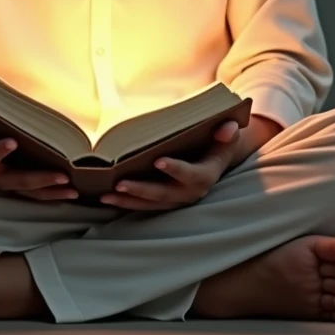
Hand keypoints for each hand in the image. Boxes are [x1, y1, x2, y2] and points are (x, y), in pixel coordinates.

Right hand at [0, 105, 78, 200]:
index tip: (12, 141)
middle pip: (15, 181)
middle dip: (39, 179)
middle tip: (63, 175)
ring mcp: (4, 181)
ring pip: (29, 191)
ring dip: (51, 191)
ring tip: (74, 190)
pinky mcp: (15, 182)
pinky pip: (34, 191)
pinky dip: (52, 192)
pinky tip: (72, 192)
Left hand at [99, 119, 241, 211]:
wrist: (217, 158)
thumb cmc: (219, 141)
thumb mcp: (228, 135)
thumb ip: (228, 131)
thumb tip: (228, 129)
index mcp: (205, 175)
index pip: (191, 174)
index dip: (176, 169)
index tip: (158, 160)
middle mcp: (191, 193)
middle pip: (164, 194)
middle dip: (141, 190)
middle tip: (120, 183)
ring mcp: (176, 200)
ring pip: (150, 204)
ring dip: (128, 201)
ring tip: (106, 195)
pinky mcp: (165, 202)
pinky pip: (144, 205)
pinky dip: (126, 203)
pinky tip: (106, 198)